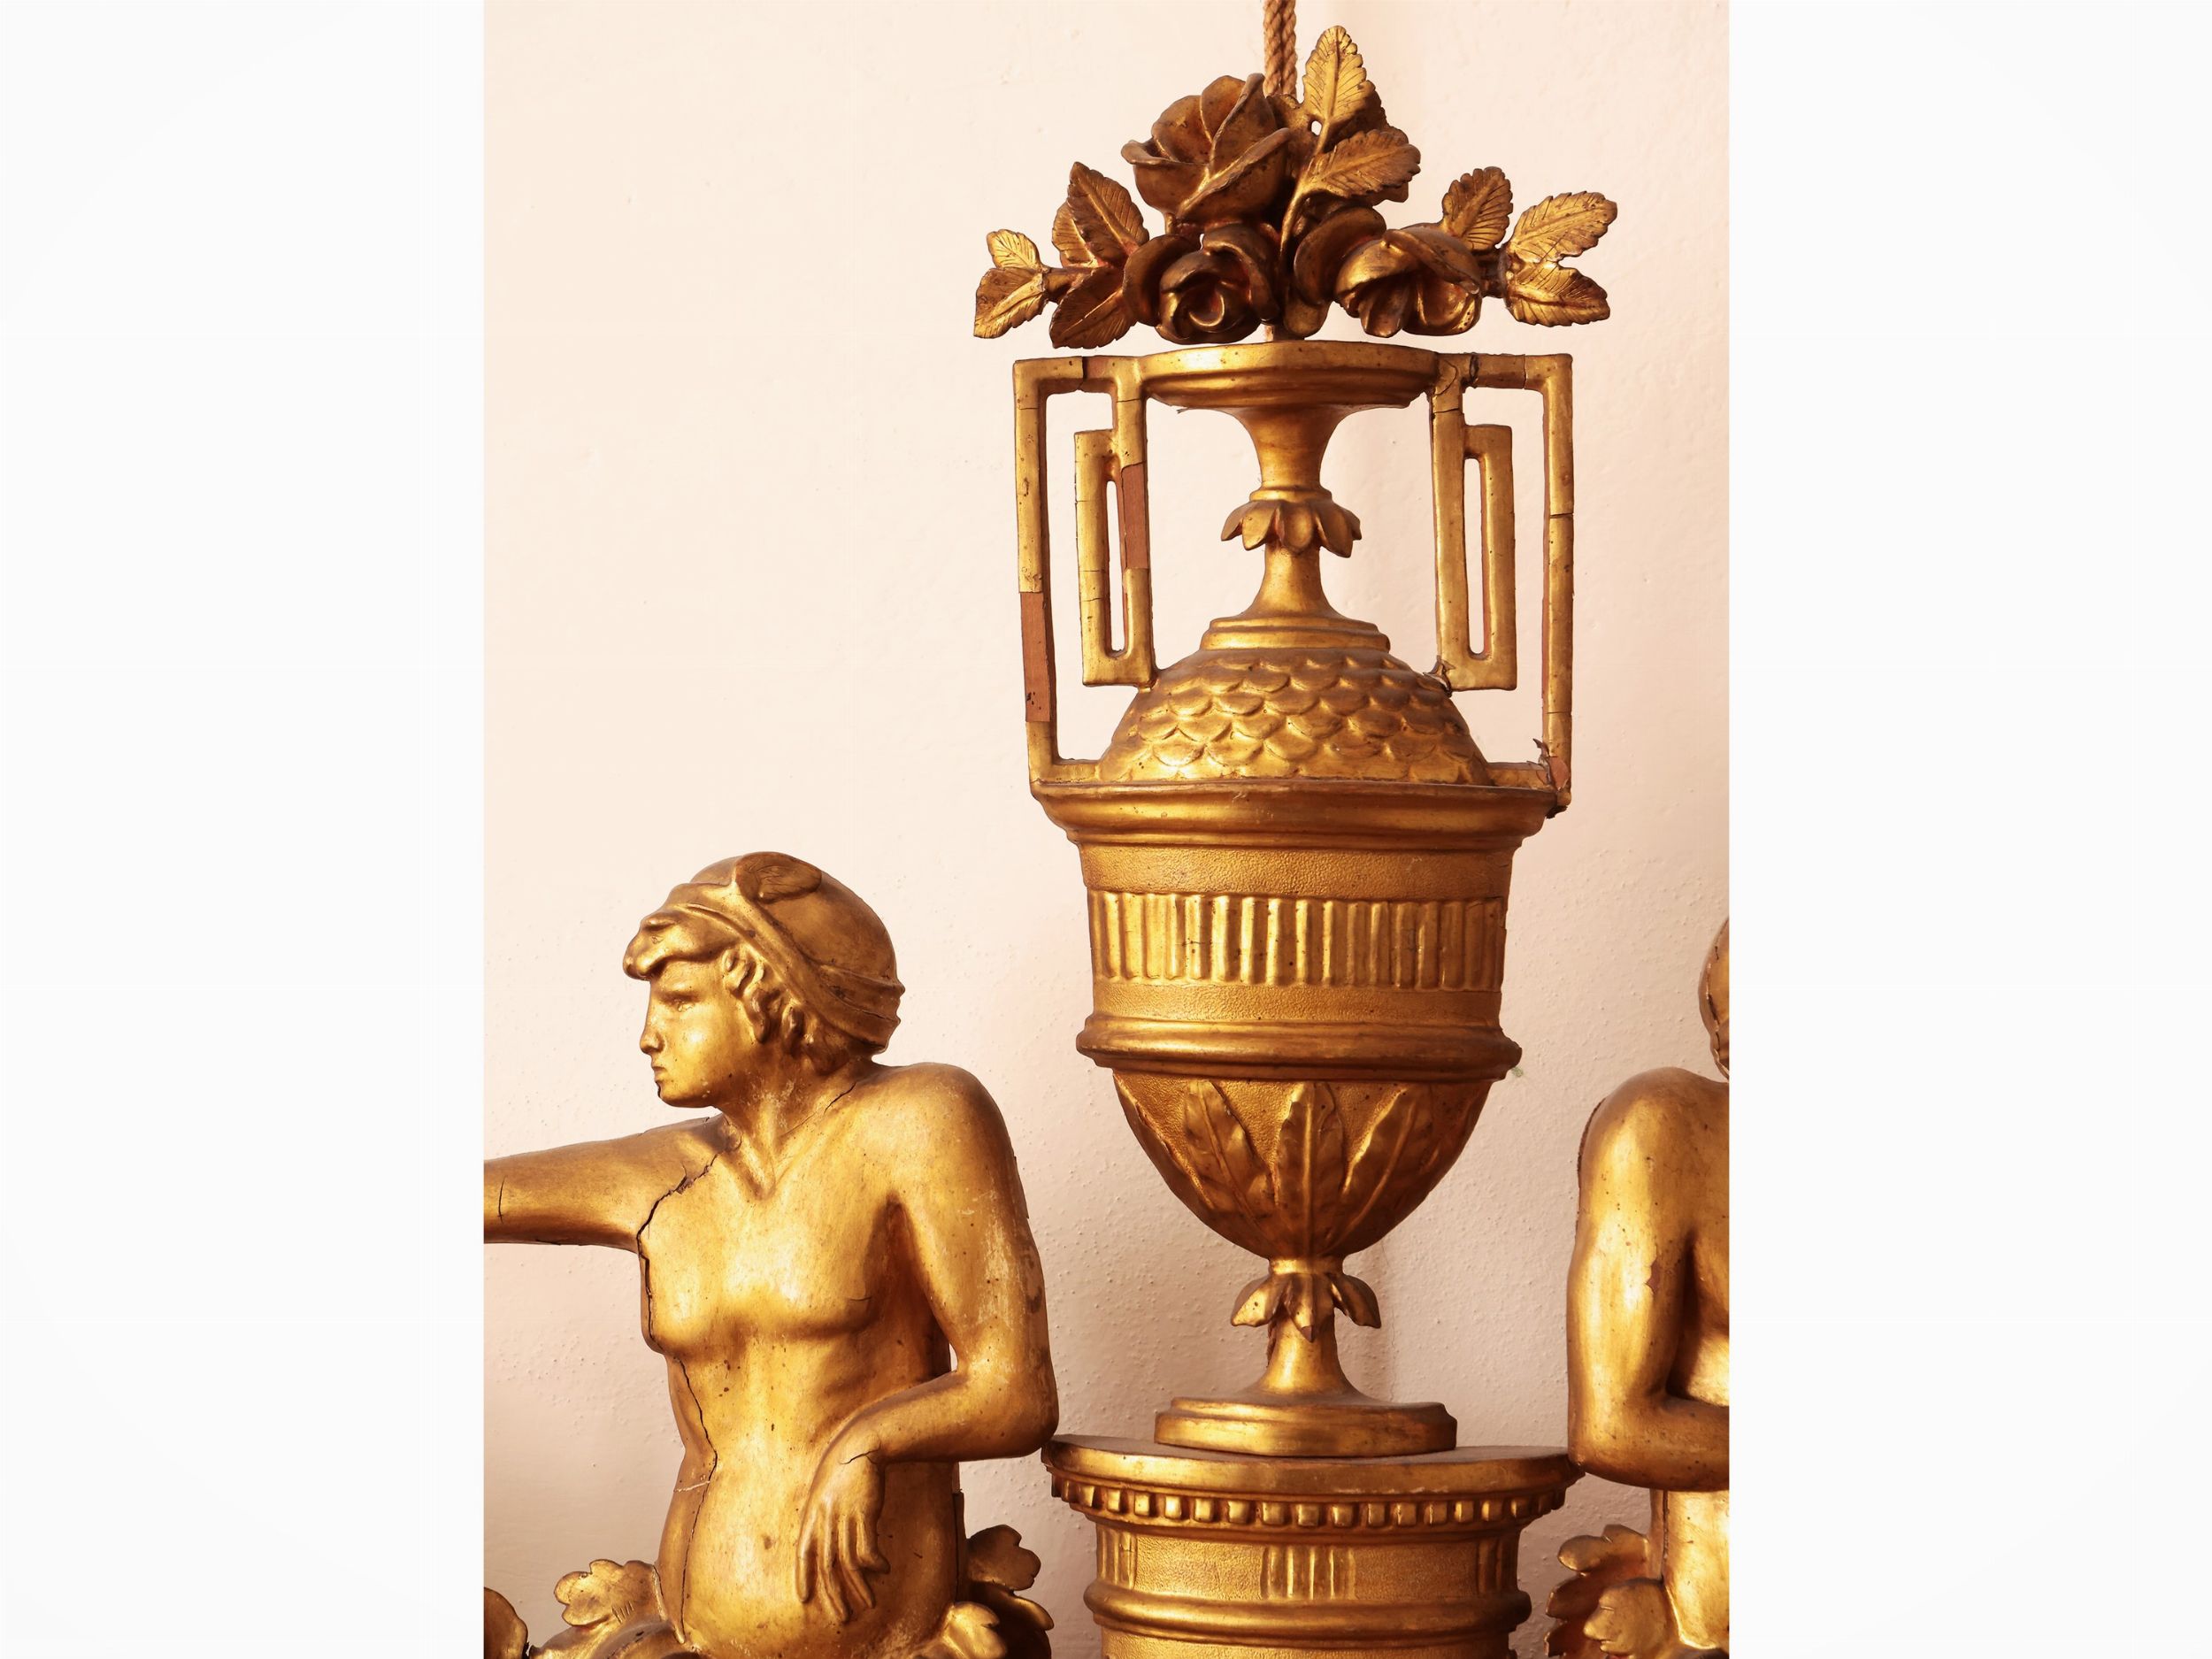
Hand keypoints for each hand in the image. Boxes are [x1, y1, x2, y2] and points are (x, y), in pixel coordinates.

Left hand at [795, 1441, 886, 1622]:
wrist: (864, 1442)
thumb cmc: (845, 1465)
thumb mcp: (824, 1488)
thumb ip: (822, 1514)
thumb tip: (828, 1540)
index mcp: (812, 1512)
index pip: (802, 1551)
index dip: (802, 1576)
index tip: (803, 1598)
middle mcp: (825, 1517)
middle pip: (826, 1565)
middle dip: (834, 1594)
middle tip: (842, 1616)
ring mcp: (844, 1516)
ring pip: (848, 1562)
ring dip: (859, 1586)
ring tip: (869, 1602)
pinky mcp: (864, 1513)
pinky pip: (868, 1547)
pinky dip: (875, 1562)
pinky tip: (883, 1569)